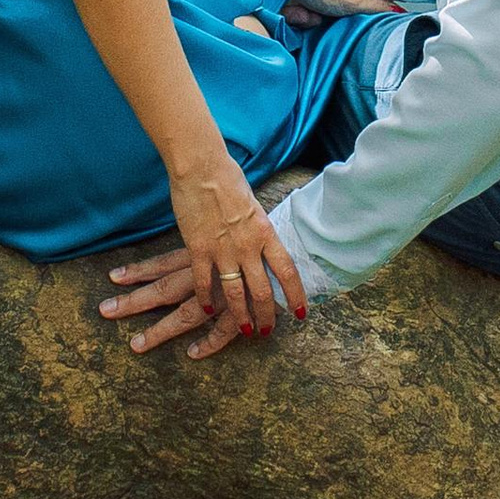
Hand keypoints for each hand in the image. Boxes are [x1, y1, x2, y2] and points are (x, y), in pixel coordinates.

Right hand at [100, 155, 306, 356]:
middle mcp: (248, 246)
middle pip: (263, 290)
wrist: (202, 168)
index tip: (300, 313)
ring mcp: (223, 250)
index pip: (287, 271)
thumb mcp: (253, 205)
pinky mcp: (199, 249)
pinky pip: (204, 282)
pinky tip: (207, 309)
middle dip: (267, 314)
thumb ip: (257, 228)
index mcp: (265, 232)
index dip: (295, 295)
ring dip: (241, 315)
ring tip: (244, 330)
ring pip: (236, 293)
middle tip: (267, 330)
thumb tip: (261, 240)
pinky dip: (206, 298)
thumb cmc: (227, 179)